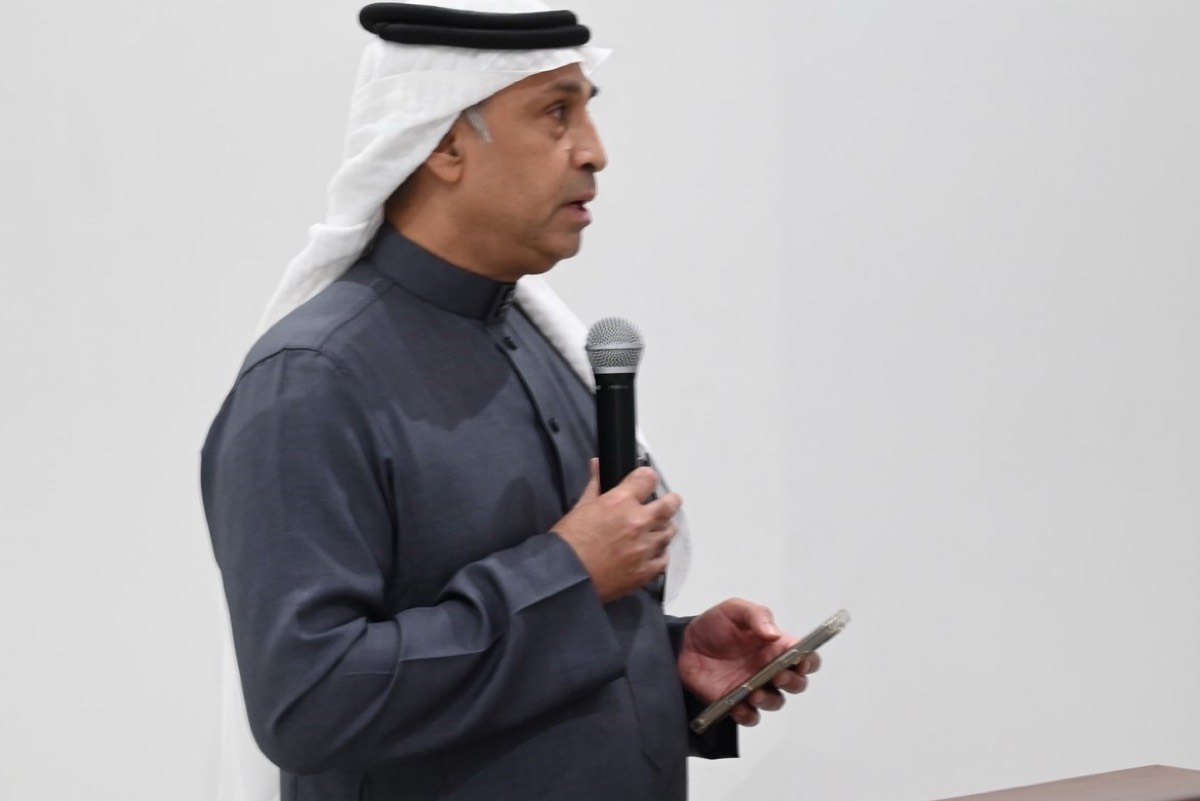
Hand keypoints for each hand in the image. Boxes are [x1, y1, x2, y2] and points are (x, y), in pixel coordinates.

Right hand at [553, 459, 680, 602]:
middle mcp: (639, 522)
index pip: (647, 479)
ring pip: (669, 532)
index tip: (646, 482)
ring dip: (663, 528)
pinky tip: (651, 553)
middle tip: (668, 503)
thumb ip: (595, 484)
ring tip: (655, 530)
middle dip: (670, 502)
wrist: (566, 577)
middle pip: (669, 505)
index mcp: (621, 502)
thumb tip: (597, 464)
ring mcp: (645, 548)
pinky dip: (660, 553)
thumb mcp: (580, 507)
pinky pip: (664, 558)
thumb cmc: (568, 541)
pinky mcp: (647, 571)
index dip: (647, 478)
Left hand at [678, 598, 820, 726]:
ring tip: (754, 691)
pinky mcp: (736, 703)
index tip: (800, 661)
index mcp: (775, 646)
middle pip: (797, 683)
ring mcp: (754, 687)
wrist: (682, 645)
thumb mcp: (734, 610)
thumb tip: (775, 634)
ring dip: (770, 699)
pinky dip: (748, 715)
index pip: (805, 657)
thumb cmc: (713, 625)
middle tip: (778, 676)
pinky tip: (739, 705)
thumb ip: (756, 616)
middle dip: (793, 682)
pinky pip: (750, 717)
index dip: (809, 661)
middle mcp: (769, 669)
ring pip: (776, 702)